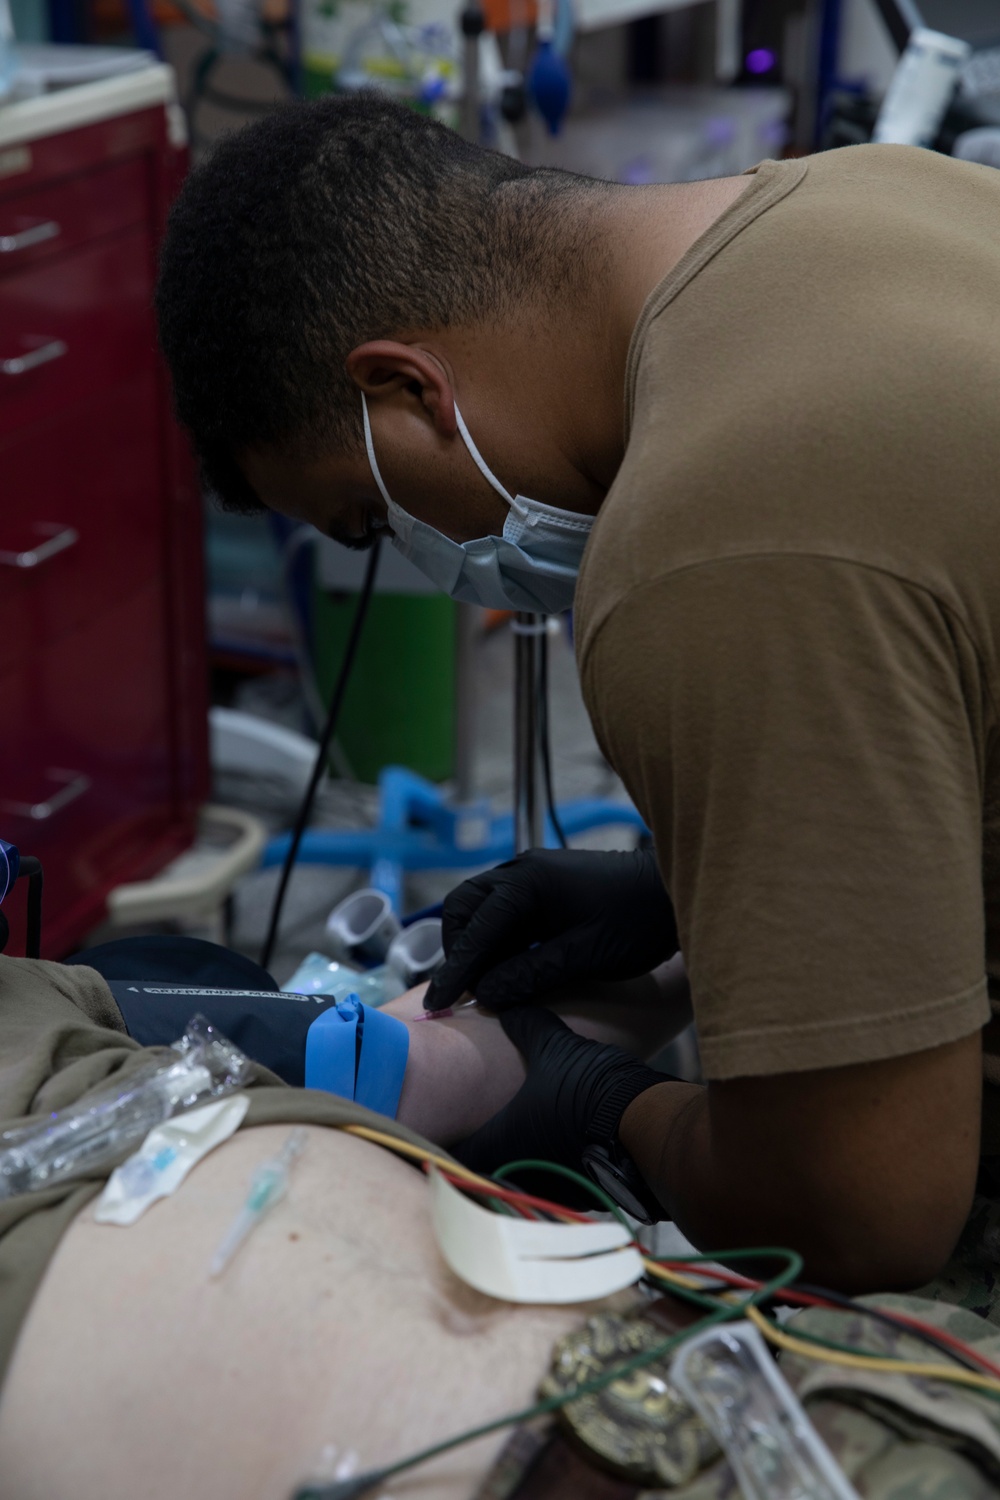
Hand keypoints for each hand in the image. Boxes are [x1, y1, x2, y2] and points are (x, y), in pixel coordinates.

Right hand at [424, 848, 678, 1012]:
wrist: (678, 893)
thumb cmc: (638, 921)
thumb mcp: (585, 955)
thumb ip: (531, 973)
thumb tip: (485, 993)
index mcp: (528, 882)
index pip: (476, 928)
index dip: (456, 969)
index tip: (439, 1003)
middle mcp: (523, 871)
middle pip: (466, 907)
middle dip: (460, 949)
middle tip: (466, 990)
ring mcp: (534, 877)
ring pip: (484, 910)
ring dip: (479, 946)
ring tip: (487, 986)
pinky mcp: (546, 888)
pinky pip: (507, 914)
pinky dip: (499, 942)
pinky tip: (510, 971)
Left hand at [453, 1006, 673, 1206]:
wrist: (645, 1123)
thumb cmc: (587, 1087)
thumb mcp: (553, 1046)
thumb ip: (526, 1026)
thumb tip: (510, 1006)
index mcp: (498, 1145)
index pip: (451, 1158)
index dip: (442, 1144)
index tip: (441, 1129)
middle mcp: (517, 1176)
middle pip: (485, 1171)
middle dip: (484, 1152)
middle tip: (480, 1127)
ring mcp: (550, 1191)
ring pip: (521, 1179)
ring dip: (520, 1162)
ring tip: (525, 1134)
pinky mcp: (581, 1195)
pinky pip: (554, 1182)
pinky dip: (552, 1166)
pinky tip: (562, 1143)